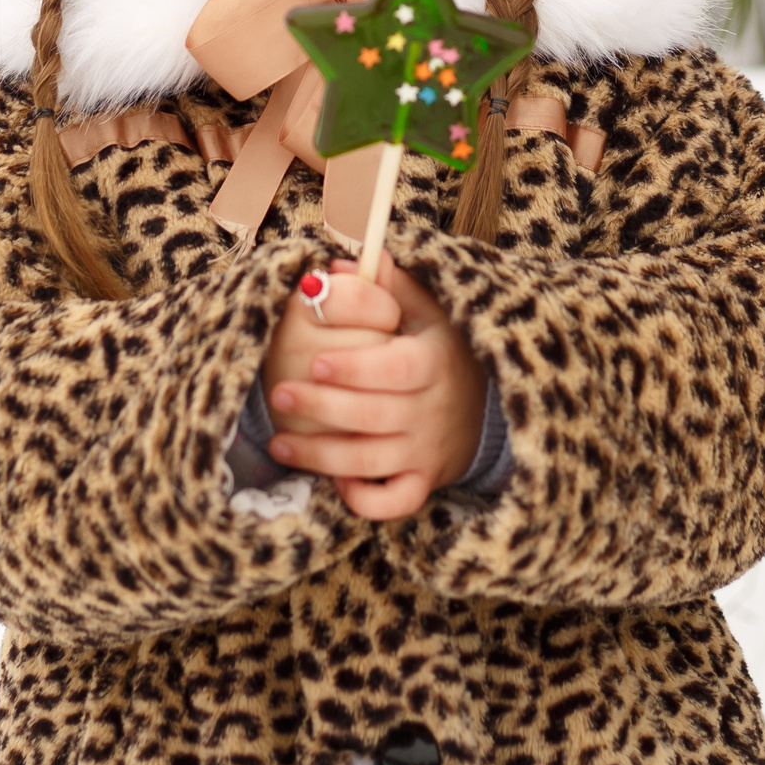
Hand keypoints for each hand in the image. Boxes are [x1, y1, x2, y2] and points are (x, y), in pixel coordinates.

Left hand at [262, 248, 485, 521]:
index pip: (396, 368)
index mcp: (433, 362)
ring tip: (280, 442)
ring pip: (372, 462)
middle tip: (280, 393)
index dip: (356, 367)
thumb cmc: (440, 349)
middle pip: (375, 415)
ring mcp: (426, 450)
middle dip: (322, 407)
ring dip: (322, 456)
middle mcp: (431, 409)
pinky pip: (395, 502)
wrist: (485, 407)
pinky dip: (365, 499)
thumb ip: (387, 286)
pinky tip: (334, 481)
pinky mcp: (423, 481)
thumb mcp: (425, 311)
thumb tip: (344, 262)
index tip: (316, 360)